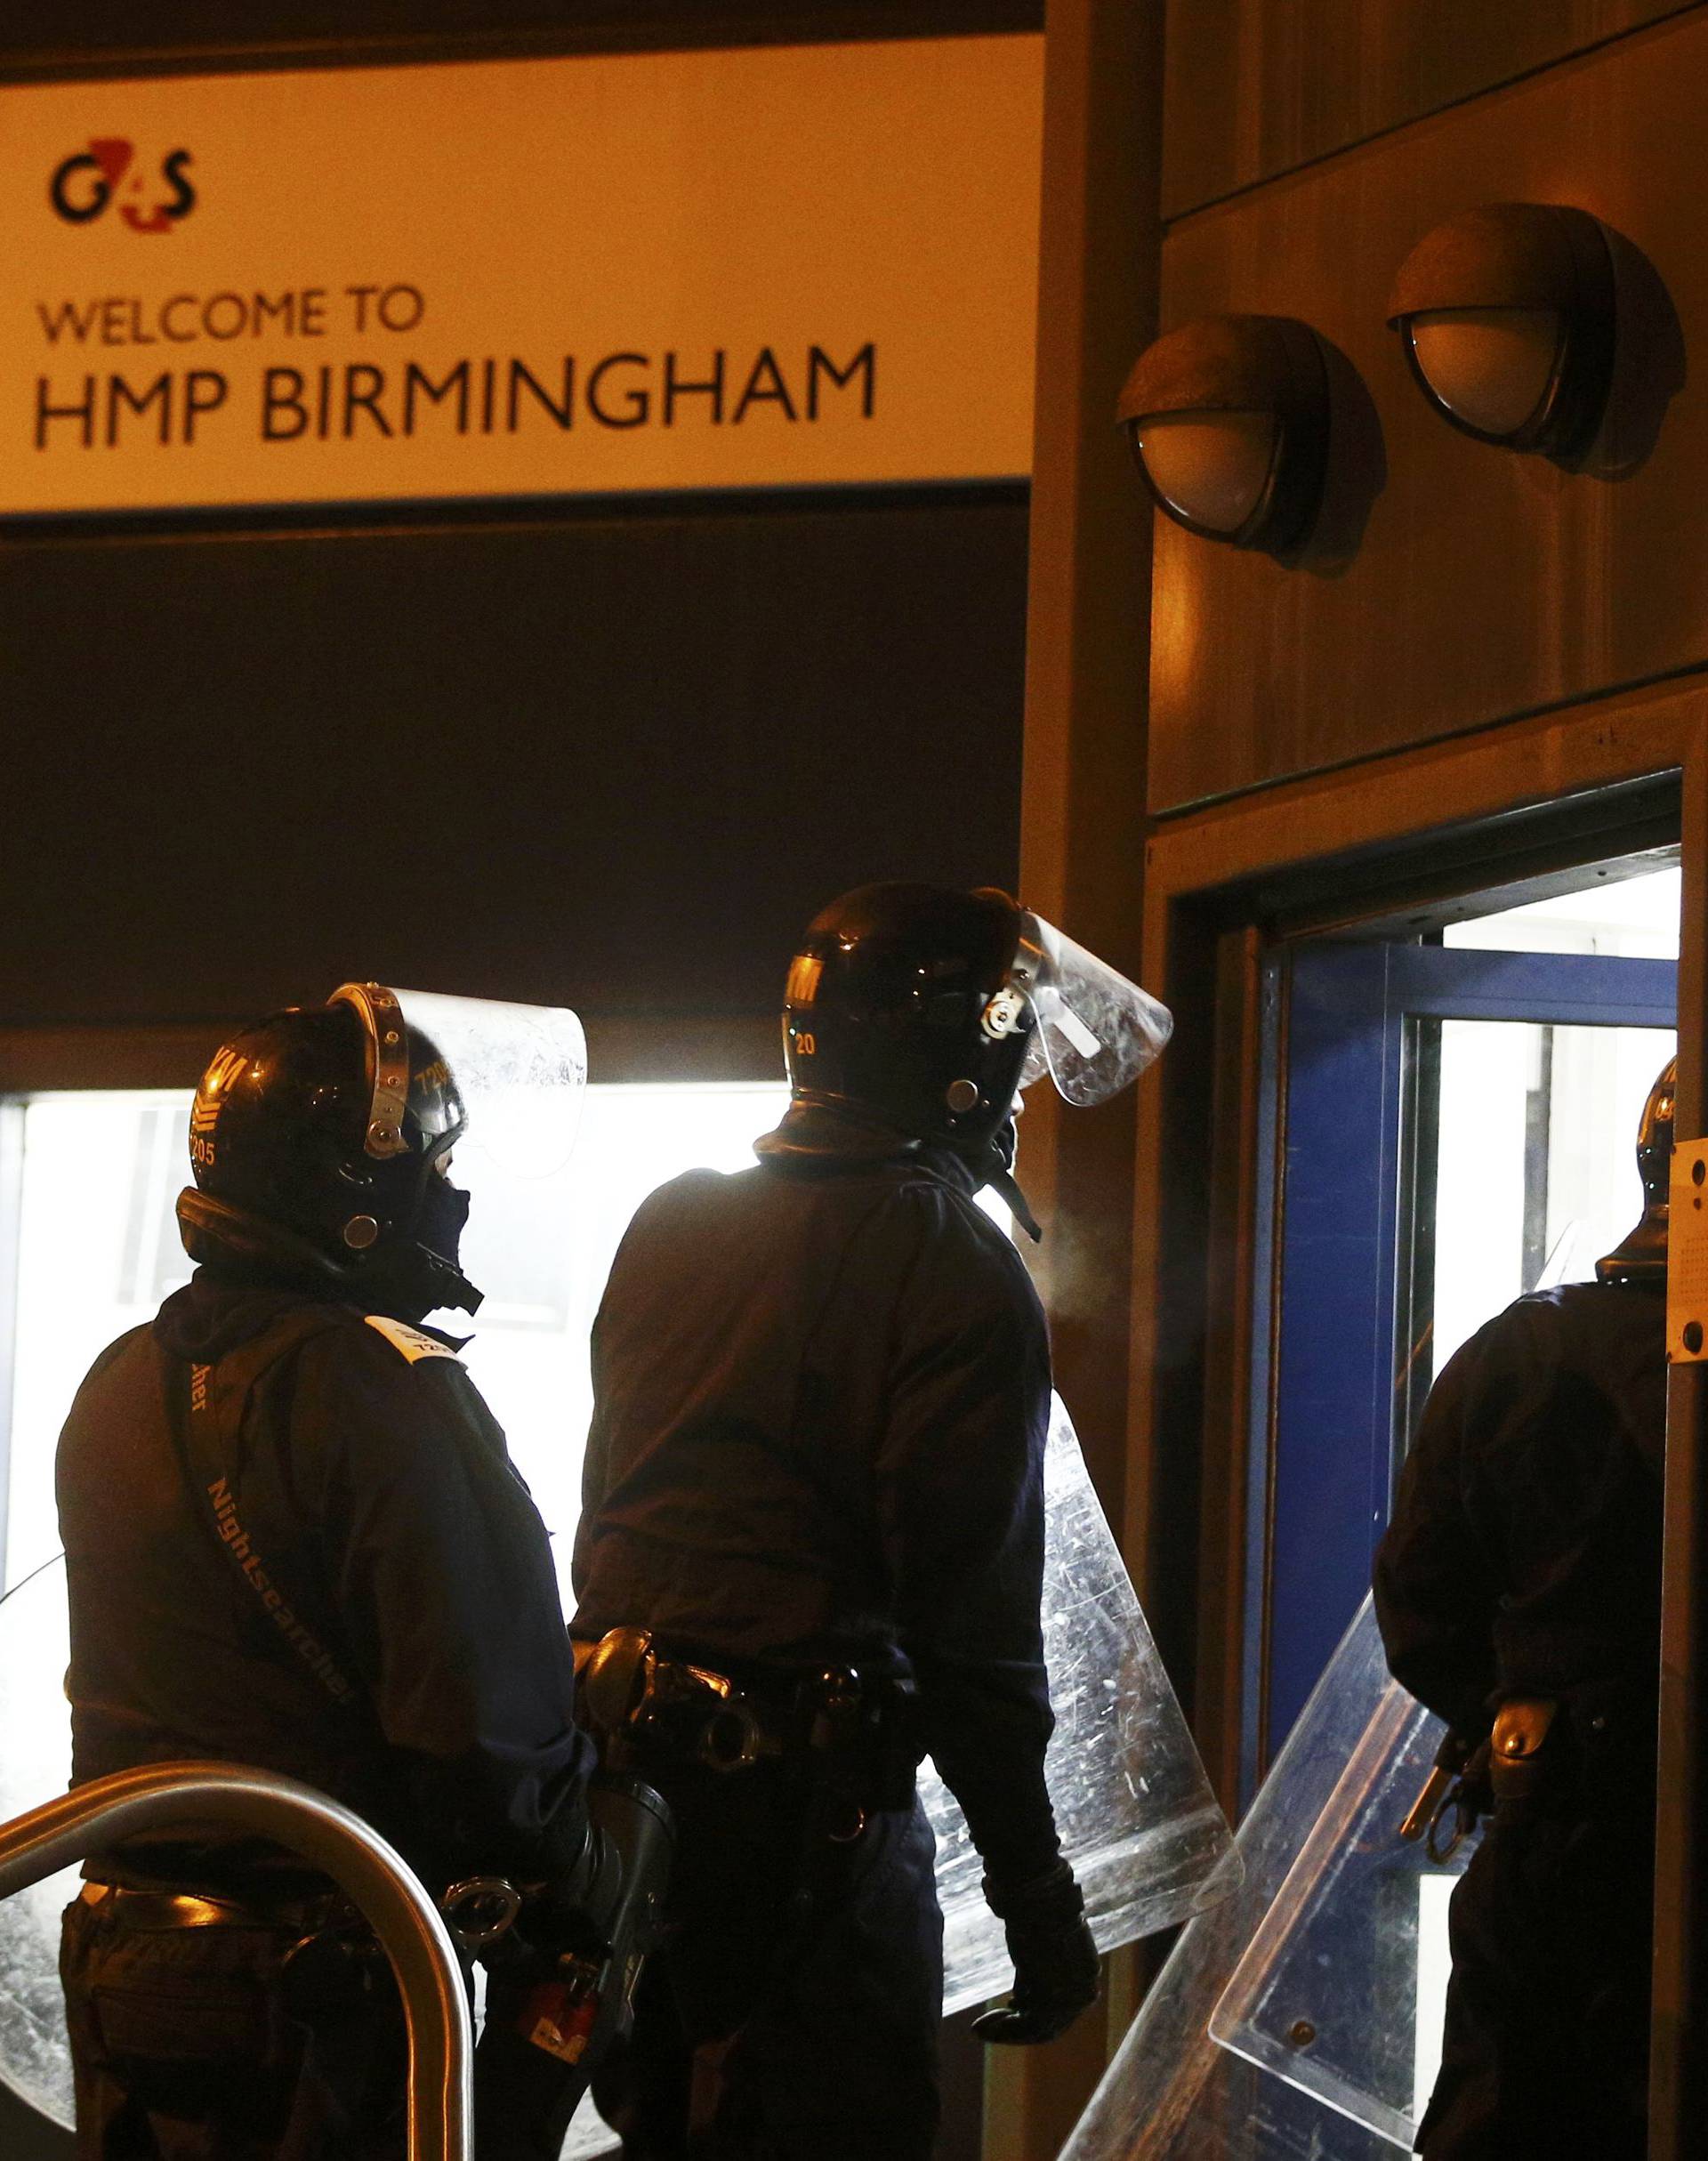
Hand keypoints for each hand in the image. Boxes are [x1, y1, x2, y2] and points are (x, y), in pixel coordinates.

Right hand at [970, 1859, 1099, 2044]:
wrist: (1038, 1896)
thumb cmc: (1031, 1912)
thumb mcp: (1034, 1948)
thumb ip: (1033, 1974)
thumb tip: (1019, 1996)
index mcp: (1086, 1971)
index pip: (1060, 2006)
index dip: (1030, 2013)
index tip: (1006, 2009)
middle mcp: (1086, 1989)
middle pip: (1051, 2024)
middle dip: (1015, 2029)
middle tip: (982, 2028)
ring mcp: (1074, 1997)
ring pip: (1038, 2029)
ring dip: (1005, 2032)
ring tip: (977, 2029)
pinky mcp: (1057, 2001)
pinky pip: (1028, 2027)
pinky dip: (1004, 2031)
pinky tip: (981, 2026)